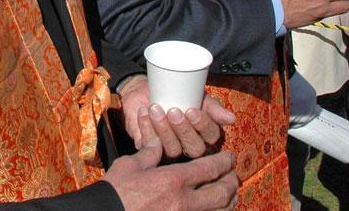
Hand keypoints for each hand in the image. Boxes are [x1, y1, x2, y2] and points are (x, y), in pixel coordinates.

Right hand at [103, 116, 237, 210]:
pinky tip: (214, 209)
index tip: (228, 157)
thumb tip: (157, 143)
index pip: (209, 168)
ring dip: (229, 202)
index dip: (223, 161)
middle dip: (231, 182)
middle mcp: (185, 202)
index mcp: (174, 180)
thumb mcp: (130, 166)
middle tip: (232, 175)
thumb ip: (149, 153)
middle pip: (222, 192)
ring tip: (229, 194)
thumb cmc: (116, 191)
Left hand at [119, 76, 234, 158]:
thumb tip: (231, 119)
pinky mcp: (150, 149)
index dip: (202, 125)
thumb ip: (212, 107)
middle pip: (194, 148)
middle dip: (183, 130)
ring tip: (155, 108)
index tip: (192, 110)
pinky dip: (146, 127)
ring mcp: (170, 149)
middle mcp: (189, 145)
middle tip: (173, 110)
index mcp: (204, 133)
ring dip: (163, 128)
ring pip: (172, 150)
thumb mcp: (196, 94)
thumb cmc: (174, 93)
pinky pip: (149, 146)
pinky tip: (144, 112)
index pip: (211, 136)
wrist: (145, 88)